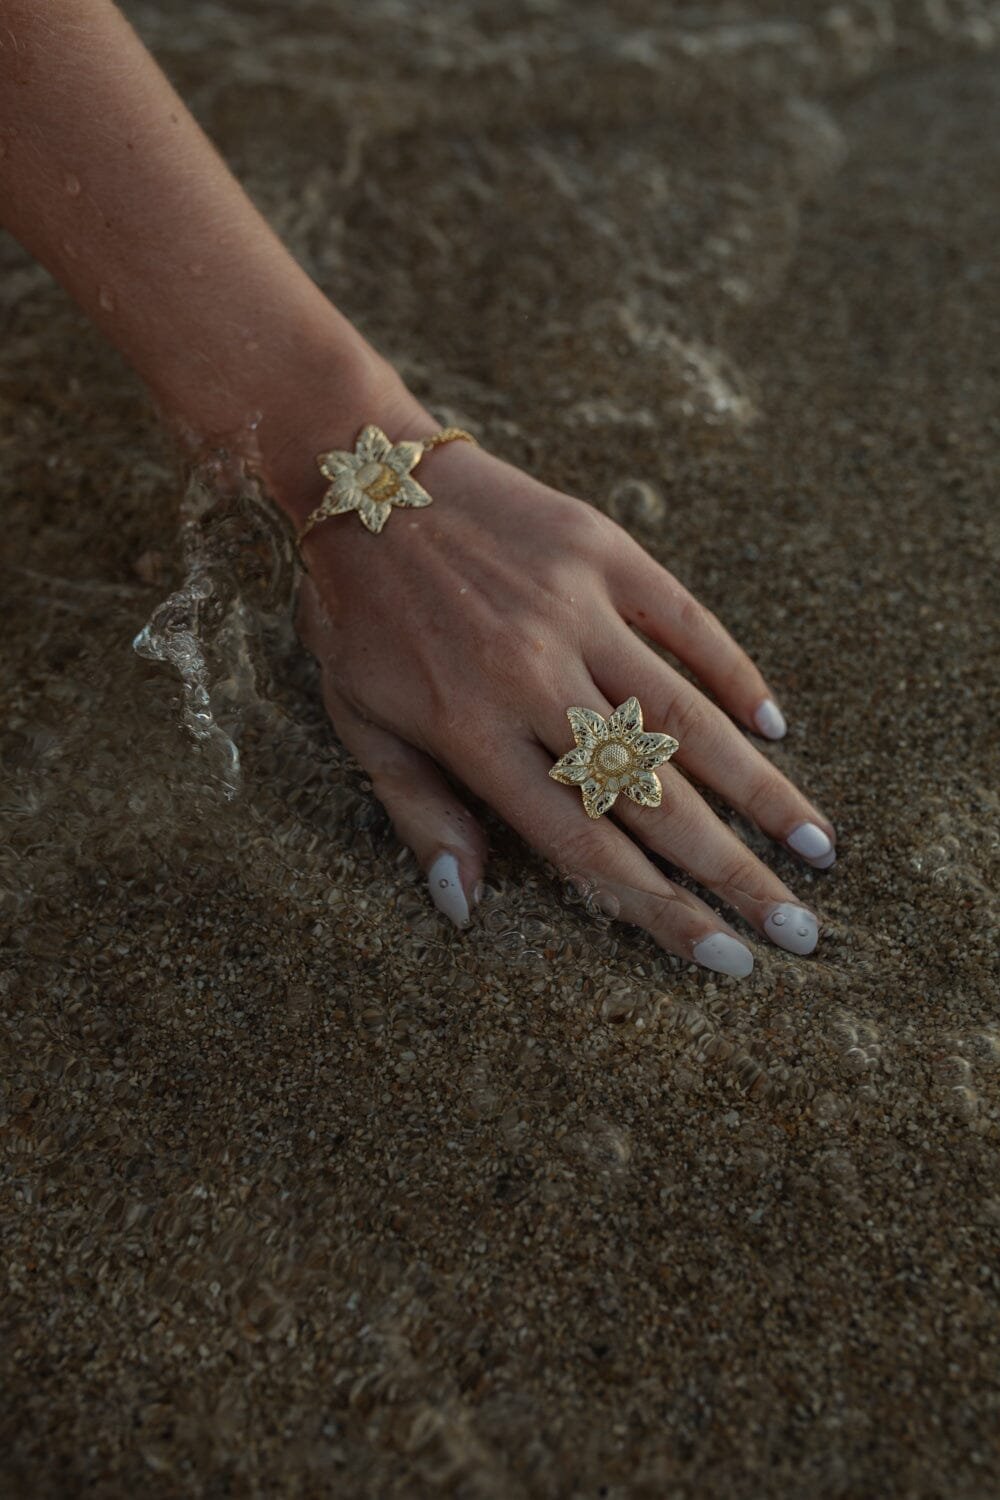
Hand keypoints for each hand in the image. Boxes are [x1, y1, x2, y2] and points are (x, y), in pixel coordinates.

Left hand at [292, 395, 836, 978]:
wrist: (360, 477)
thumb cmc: (355, 617)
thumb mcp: (359, 724)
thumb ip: (419, 815)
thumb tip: (464, 907)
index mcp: (472, 732)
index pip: (586, 845)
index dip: (660, 910)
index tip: (723, 957)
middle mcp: (533, 677)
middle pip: (653, 796)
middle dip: (733, 872)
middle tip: (799, 929)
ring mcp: (576, 610)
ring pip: (687, 717)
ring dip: (760, 788)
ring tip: (821, 846)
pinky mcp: (603, 551)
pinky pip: (687, 621)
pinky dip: (734, 674)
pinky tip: (776, 728)